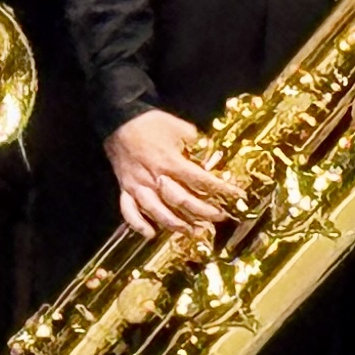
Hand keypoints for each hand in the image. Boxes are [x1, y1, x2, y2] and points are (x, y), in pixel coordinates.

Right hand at [106, 108, 241, 236]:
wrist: (118, 120)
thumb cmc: (150, 123)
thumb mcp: (180, 128)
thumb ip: (197, 144)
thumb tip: (210, 156)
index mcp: (170, 162)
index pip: (201, 180)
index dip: (221, 189)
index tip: (237, 196)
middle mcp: (155, 178)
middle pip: (182, 201)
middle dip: (203, 212)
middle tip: (218, 217)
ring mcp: (138, 186)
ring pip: (157, 211)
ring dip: (175, 225)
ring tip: (191, 232)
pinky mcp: (125, 188)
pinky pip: (129, 211)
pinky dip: (139, 224)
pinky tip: (151, 234)